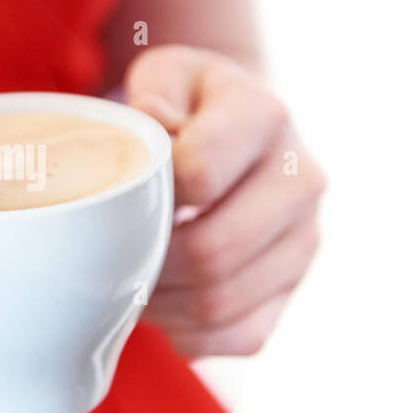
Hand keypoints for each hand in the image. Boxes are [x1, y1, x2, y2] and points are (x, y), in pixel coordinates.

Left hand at [126, 45, 326, 357]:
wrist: (238, 127)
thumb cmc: (186, 103)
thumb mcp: (164, 76)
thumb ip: (150, 97)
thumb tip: (149, 143)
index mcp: (265, 116)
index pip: (199, 174)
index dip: (146, 194)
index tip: (118, 194)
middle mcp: (301, 179)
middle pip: (212, 251)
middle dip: (148, 262)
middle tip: (107, 257)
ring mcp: (305, 239)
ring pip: (222, 302)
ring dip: (161, 304)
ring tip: (128, 279)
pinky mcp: (294, 288)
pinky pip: (242, 336)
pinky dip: (190, 335)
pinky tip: (163, 307)